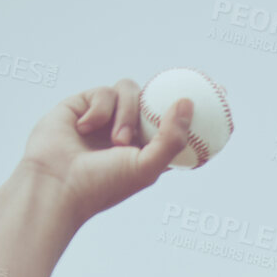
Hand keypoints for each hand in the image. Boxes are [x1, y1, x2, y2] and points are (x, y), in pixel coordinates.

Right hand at [18, 80, 193, 227]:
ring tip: (116, 142)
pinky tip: (84, 128)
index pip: (174, 126)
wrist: (56, 184)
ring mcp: (106, 118)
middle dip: (164, 101)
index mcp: (146, 152)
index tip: (220, 97)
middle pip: (153, 101)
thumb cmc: (102, 184)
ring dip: (126, 114)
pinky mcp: (83, 105)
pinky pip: (103, 92)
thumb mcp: (146, 167)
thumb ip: (171, 138)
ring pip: (129, 91)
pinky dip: (99, 109)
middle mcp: (128, 133)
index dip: (193, 113)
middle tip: (185, 96)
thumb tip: (188, 103)